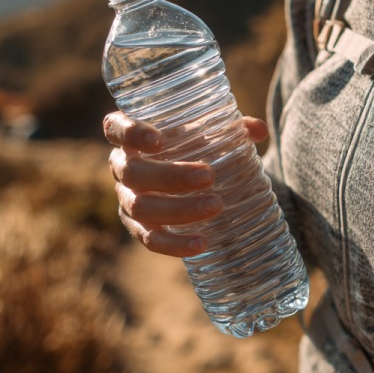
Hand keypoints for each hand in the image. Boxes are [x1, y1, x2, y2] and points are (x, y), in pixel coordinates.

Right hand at [103, 111, 269, 257]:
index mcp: (129, 135)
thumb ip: (233, 128)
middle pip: (132, 172)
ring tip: (216, 206)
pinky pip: (150, 239)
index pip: (115, 128)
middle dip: (170, 176)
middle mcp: (121, 166)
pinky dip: (174, 244)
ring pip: (140, 208)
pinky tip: (201, 243)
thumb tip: (259, 131)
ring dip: (178, 209)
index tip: (158, 140)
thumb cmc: (191, 144)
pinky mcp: (137, 227)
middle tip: (209, 176)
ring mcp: (127, 198)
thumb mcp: (206, 131)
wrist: (185, 176)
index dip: (130, 132)